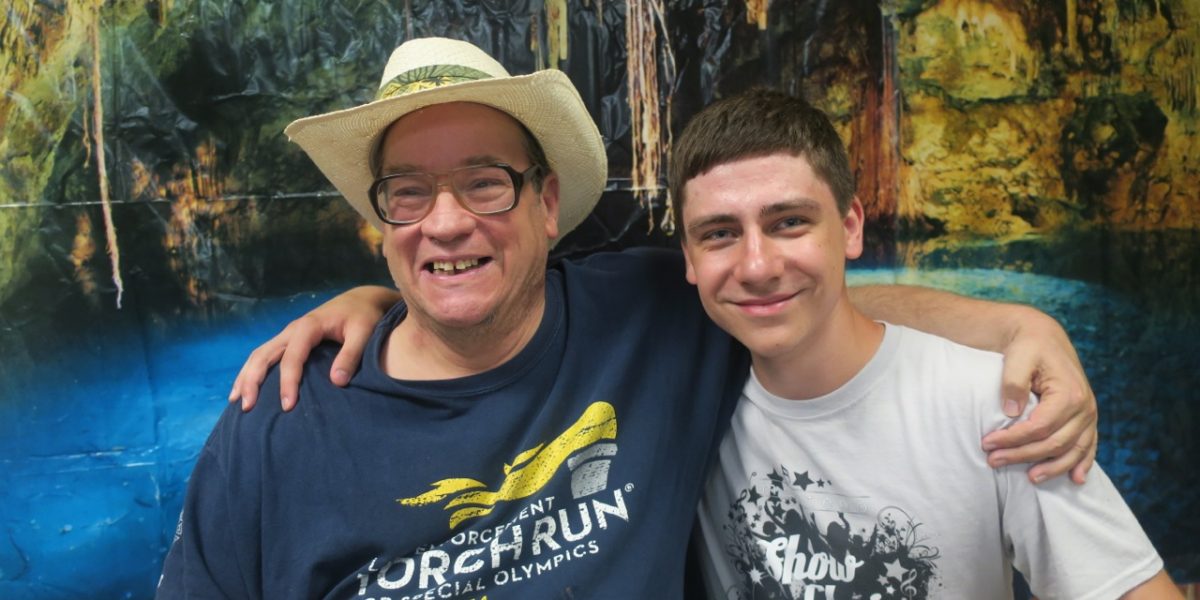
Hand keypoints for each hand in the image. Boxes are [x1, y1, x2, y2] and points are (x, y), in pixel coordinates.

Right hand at [228, 286, 400, 411]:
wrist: (361, 300)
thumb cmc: (363, 316)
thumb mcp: (363, 332)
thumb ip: (351, 355)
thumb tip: (336, 382)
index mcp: (308, 327)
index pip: (292, 357)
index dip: (287, 381)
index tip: (287, 405)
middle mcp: (292, 329)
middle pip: (264, 354)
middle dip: (253, 380)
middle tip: (248, 407)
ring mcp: (288, 334)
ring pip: (259, 354)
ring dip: (246, 376)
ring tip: (237, 401)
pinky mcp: (289, 340)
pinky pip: (265, 355)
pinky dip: (252, 371)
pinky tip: (244, 388)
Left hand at [981, 309, 1097, 484]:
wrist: (1042, 336)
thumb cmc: (1028, 346)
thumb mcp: (1017, 357)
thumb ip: (1013, 383)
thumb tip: (1011, 412)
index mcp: (1069, 393)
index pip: (1039, 427)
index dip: (1012, 439)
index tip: (987, 443)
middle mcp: (1085, 407)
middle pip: (1054, 443)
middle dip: (1022, 455)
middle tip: (993, 461)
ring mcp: (1089, 414)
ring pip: (1073, 450)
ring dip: (1053, 467)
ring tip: (1030, 479)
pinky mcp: (1087, 417)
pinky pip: (1089, 445)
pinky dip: (1083, 462)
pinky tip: (1075, 478)